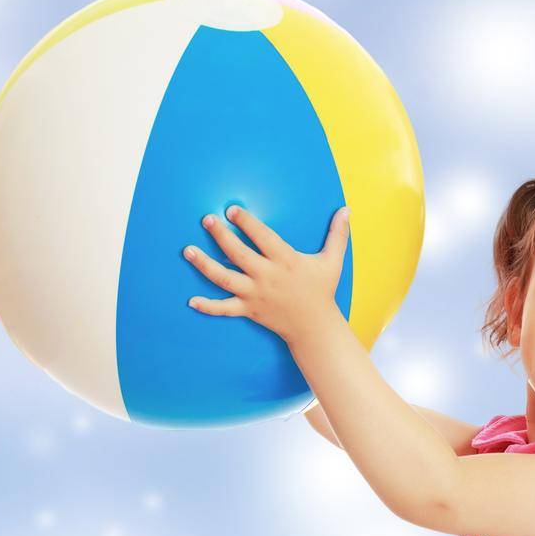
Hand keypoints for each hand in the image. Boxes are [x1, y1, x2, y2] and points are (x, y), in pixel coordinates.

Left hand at [184, 203, 348, 347]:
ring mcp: (255, 295)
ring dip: (204, 265)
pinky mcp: (249, 310)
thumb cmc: (322, 290)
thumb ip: (337, 234)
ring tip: (188, 251)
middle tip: (206, 220)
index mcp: (285, 260)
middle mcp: (267, 277)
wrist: (314, 326)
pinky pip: (224, 309)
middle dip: (221, 236)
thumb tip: (346, 209)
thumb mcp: (332, 261)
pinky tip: (191, 300)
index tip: (231, 210)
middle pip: (238, 254)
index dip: (246, 223)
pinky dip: (207, 306)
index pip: (262, 237)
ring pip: (225, 278)